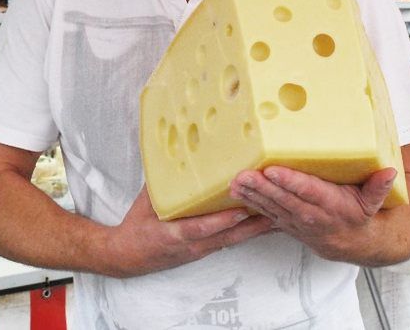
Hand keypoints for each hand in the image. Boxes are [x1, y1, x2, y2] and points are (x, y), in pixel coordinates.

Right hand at [103, 186, 273, 276]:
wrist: (127, 256)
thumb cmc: (137, 227)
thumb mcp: (146, 200)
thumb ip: (164, 180)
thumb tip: (177, 153)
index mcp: (174, 233)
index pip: (200, 228)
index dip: (221, 221)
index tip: (240, 210)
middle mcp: (193, 245)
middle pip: (228, 237)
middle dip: (254, 225)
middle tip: (277, 210)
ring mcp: (201, 249)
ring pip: (235, 240)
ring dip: (257, 229)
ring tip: (281, 215)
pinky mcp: (206, 250)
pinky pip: (231, 240)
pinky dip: (248, 232)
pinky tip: (264, 223)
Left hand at [229, 166, 395, 261]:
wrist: (352, 244)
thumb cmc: (359, 215)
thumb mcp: (374, 202)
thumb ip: (379, 186)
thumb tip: (389, 172)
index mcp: (331, 205)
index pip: (309, 192)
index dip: (291, 182)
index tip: (275, 171)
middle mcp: (311, 214)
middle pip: (284, 199)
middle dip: (263, 188)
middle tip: (245, 175)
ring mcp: (295, 220)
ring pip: (270, 206)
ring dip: (251, 195)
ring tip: (236, 182)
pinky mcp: (284, 222)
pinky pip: (264, 213)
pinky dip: (249, 203)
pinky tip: (235, 192)